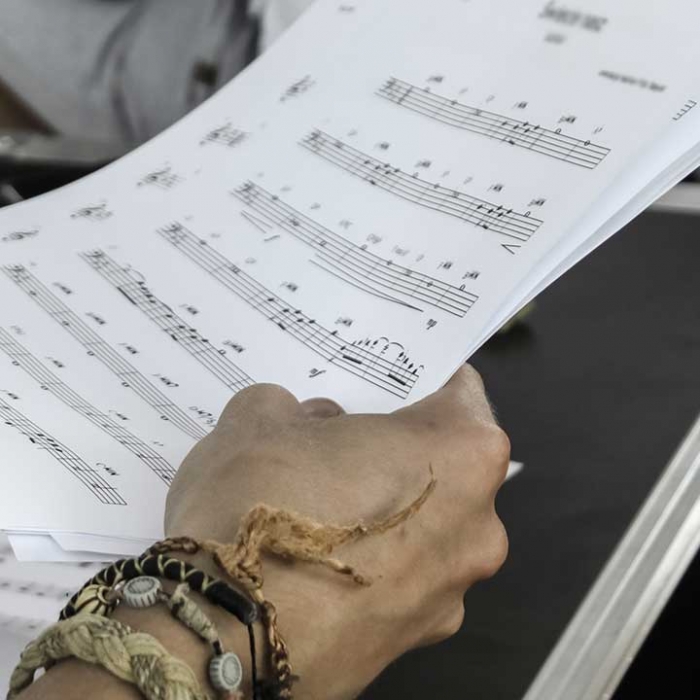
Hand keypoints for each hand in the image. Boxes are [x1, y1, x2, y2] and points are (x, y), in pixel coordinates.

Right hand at [165, 365, 509, 699]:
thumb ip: (292, 405)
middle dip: (394, 451)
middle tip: (335, 447)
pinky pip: (401, 582)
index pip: (458, 392)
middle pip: (443, 465)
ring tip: (316, 512)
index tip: (385, 388)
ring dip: (384, 514)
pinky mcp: (416, 640)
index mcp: (461, 452)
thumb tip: (312, 424)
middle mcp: (478, 525)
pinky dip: (370, 568)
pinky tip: (314, 566)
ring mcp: (452, 591)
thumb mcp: (257, 421)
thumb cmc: (258, 510)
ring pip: (424, 527)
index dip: (417, 382)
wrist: (223, 640)